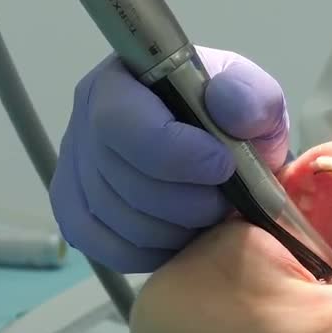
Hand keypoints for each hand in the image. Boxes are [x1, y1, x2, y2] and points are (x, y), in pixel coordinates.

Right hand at [51, 47, 289, 272]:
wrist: (223, 155)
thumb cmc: (233, 122)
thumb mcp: (257, 100)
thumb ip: (252, 97)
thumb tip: (227, 103)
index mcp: (120, 80)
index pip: (122, 123)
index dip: (175, 154)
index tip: (223, 166)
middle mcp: (84, 121)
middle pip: (123, 179)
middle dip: (187, 201)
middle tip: (225, 200)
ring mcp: (75, 171)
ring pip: (119, 220)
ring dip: (177, 229)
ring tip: (209, 215)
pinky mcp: (77, 215)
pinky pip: (109, 248)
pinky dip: (155, 252)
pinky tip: (183, 235)